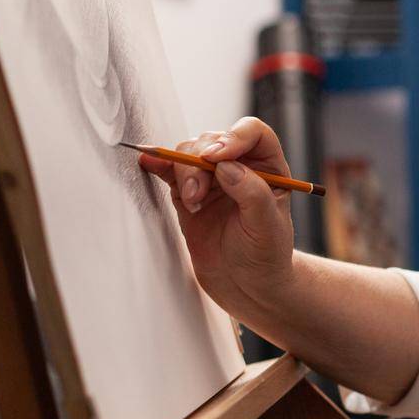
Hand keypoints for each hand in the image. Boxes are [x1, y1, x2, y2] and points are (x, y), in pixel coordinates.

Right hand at [138, 116, 295, 317]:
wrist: (247, 285)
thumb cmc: (266, 255)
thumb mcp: (267, 227)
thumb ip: (252, 194)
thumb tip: (225, 165)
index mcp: (269, 168)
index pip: (253, 133)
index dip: (233, 137)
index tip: (216, 157)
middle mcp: (241, 167)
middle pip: (212, 140)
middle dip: (199, 162)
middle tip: (197, 194)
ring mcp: (212, 180)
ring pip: (189, 154)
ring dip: (183, 171)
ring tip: (193, 203)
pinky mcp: (188, 194)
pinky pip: (171, 171)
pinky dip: (159, 165)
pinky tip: (149, 163)